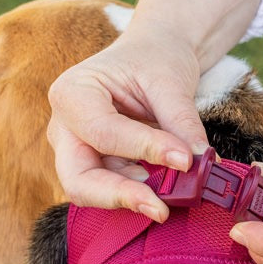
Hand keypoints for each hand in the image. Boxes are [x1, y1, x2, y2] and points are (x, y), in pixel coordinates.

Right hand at [47, 32, 208, 220]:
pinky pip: (113, 189)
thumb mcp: (171, 81)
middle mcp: (65, 127)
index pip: (103, 132)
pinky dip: (140, 194)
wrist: (154, 55)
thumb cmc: (155, 59)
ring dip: (132, 199)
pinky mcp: (96, 166)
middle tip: (160, 208)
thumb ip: (181, 122)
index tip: (186, 160)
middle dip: (118, 196)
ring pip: (91, 192)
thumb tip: (197, 162)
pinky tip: (169, 191)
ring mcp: (76, 150)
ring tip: (173, 198)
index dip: (145, 149)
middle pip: (78, 178)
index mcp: (72, 93)